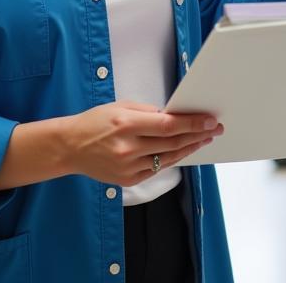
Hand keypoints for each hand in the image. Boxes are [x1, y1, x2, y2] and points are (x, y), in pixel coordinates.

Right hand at [62, 101, 222, 187]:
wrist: (70, 147)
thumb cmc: (95, 122)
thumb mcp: (121, 106)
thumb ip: (149, 112)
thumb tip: (174, 115)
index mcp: (126, 125)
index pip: (168, 126)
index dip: (192, 123)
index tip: (210, 120)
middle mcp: (128, 148)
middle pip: (172, 143)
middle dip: (197, 135)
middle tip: (215, 129)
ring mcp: (128, 167)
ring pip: (168, 158)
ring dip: (189, 148)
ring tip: (204, 139)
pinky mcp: (127, 180)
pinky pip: (157, 169)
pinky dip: (172, 159)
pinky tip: (183, 151)